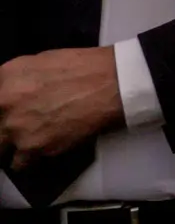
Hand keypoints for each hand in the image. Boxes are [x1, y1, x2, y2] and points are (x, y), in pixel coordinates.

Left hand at [0, 47, 122, 167]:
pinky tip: (43, 149)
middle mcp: (3, 102)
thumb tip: (10, 92)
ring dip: (13, 146)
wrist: (114, 83)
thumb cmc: (85, 67)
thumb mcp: (42, 60)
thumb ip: (17, 79)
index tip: (7, 117)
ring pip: (0, 148)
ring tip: (31, 140)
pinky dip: (29, 160)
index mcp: (6, 76)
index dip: (2, 111)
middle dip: (3, 129)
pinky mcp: (32, 148)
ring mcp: (15, 127)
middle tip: (21, 127)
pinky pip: (19, 163)